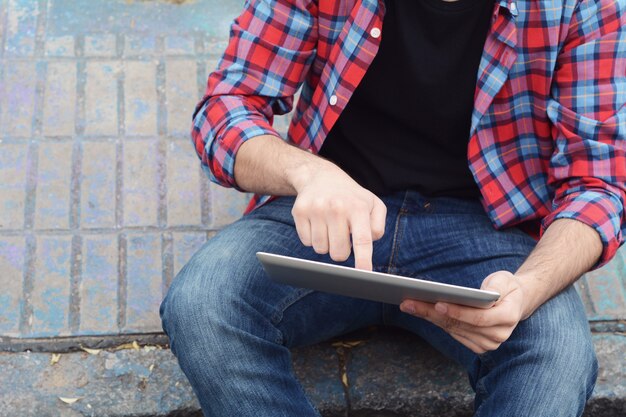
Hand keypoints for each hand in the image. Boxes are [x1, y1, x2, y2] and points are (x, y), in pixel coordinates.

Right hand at [291, 163, 385, 269]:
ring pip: (320, 249)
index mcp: (358, 207)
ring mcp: (316, 209)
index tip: (364, 274)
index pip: (362, 239)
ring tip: (330, 227)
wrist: (320, 176)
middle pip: (338, 253)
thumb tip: (369, 242)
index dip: (363, 259)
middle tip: (343, 237)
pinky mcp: (299, 211)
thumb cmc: (351, 196)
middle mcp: (336, 207)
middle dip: (341, 251)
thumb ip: (378, 225)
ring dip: (326, 244)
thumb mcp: (372, 204)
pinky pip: (307, 242)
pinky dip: (313, 238)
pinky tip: (317, 223)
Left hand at [399, 271, 525, 353]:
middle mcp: (498, 335)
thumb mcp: (504, 279)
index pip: (479, 318)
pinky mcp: (477, 346)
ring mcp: (488, 343)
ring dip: (428, 317)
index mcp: (508, 317)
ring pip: (452, 329)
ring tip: (409, 305)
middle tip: (408, 303)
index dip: (458, 312)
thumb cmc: (506, 286)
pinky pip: (453, 333)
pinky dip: (436, 322)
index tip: (437, 303)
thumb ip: (495, 286)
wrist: (514, 302)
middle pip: (460, 325)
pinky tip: (421, 312)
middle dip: (431, 312)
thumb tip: (479, 294)